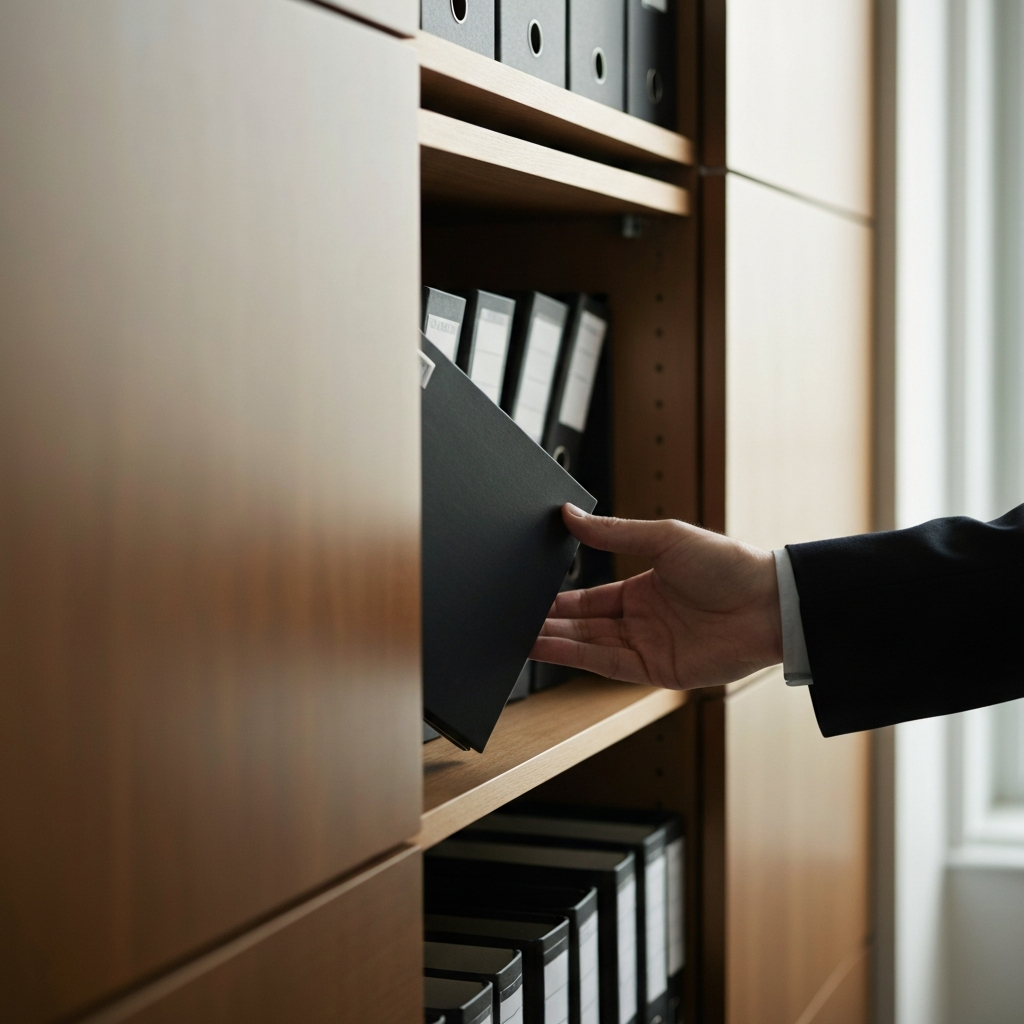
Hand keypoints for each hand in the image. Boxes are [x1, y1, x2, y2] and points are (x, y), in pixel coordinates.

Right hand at [530, 504, 783, 689]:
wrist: (770, 602)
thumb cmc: (728, 564)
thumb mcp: (664, 537)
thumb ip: (614, 531)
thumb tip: (569, 514)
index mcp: (643, 589)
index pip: (589, 599)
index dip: (559, 601)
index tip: (528, 596)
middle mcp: (642, 621)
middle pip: (584, 626)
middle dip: (548, 624)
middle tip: (511, 620)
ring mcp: (649, 647)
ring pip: (589, 646)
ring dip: (554, 642)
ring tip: (518, 636)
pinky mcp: (658, 671)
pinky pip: (607, 665)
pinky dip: (575, 657)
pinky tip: (547, 648)